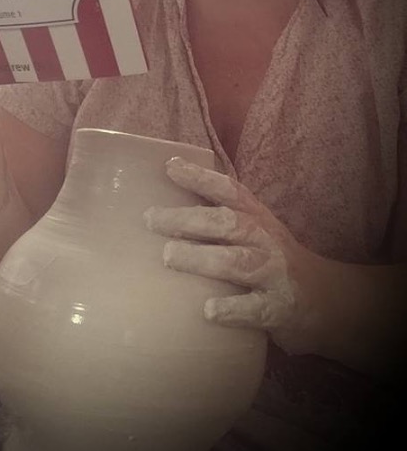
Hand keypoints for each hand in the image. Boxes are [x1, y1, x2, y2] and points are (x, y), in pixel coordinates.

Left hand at [144, 156, 332, 357]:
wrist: (327, 300)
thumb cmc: (271, 259)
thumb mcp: (252, 230)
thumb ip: (218, 218)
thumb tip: (161, 210)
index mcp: (255, 216)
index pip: (228, 190)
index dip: (200, 177)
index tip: (170, 166)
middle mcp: (264, 239)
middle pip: (227, 223)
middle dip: (189, 218)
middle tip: (151, 219)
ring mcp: (273, 273)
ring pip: (237, 262)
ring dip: (202, 258)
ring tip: (169, 255)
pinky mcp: (280, 308)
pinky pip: (256, 308)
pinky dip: (234, 309)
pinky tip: (209, 311)